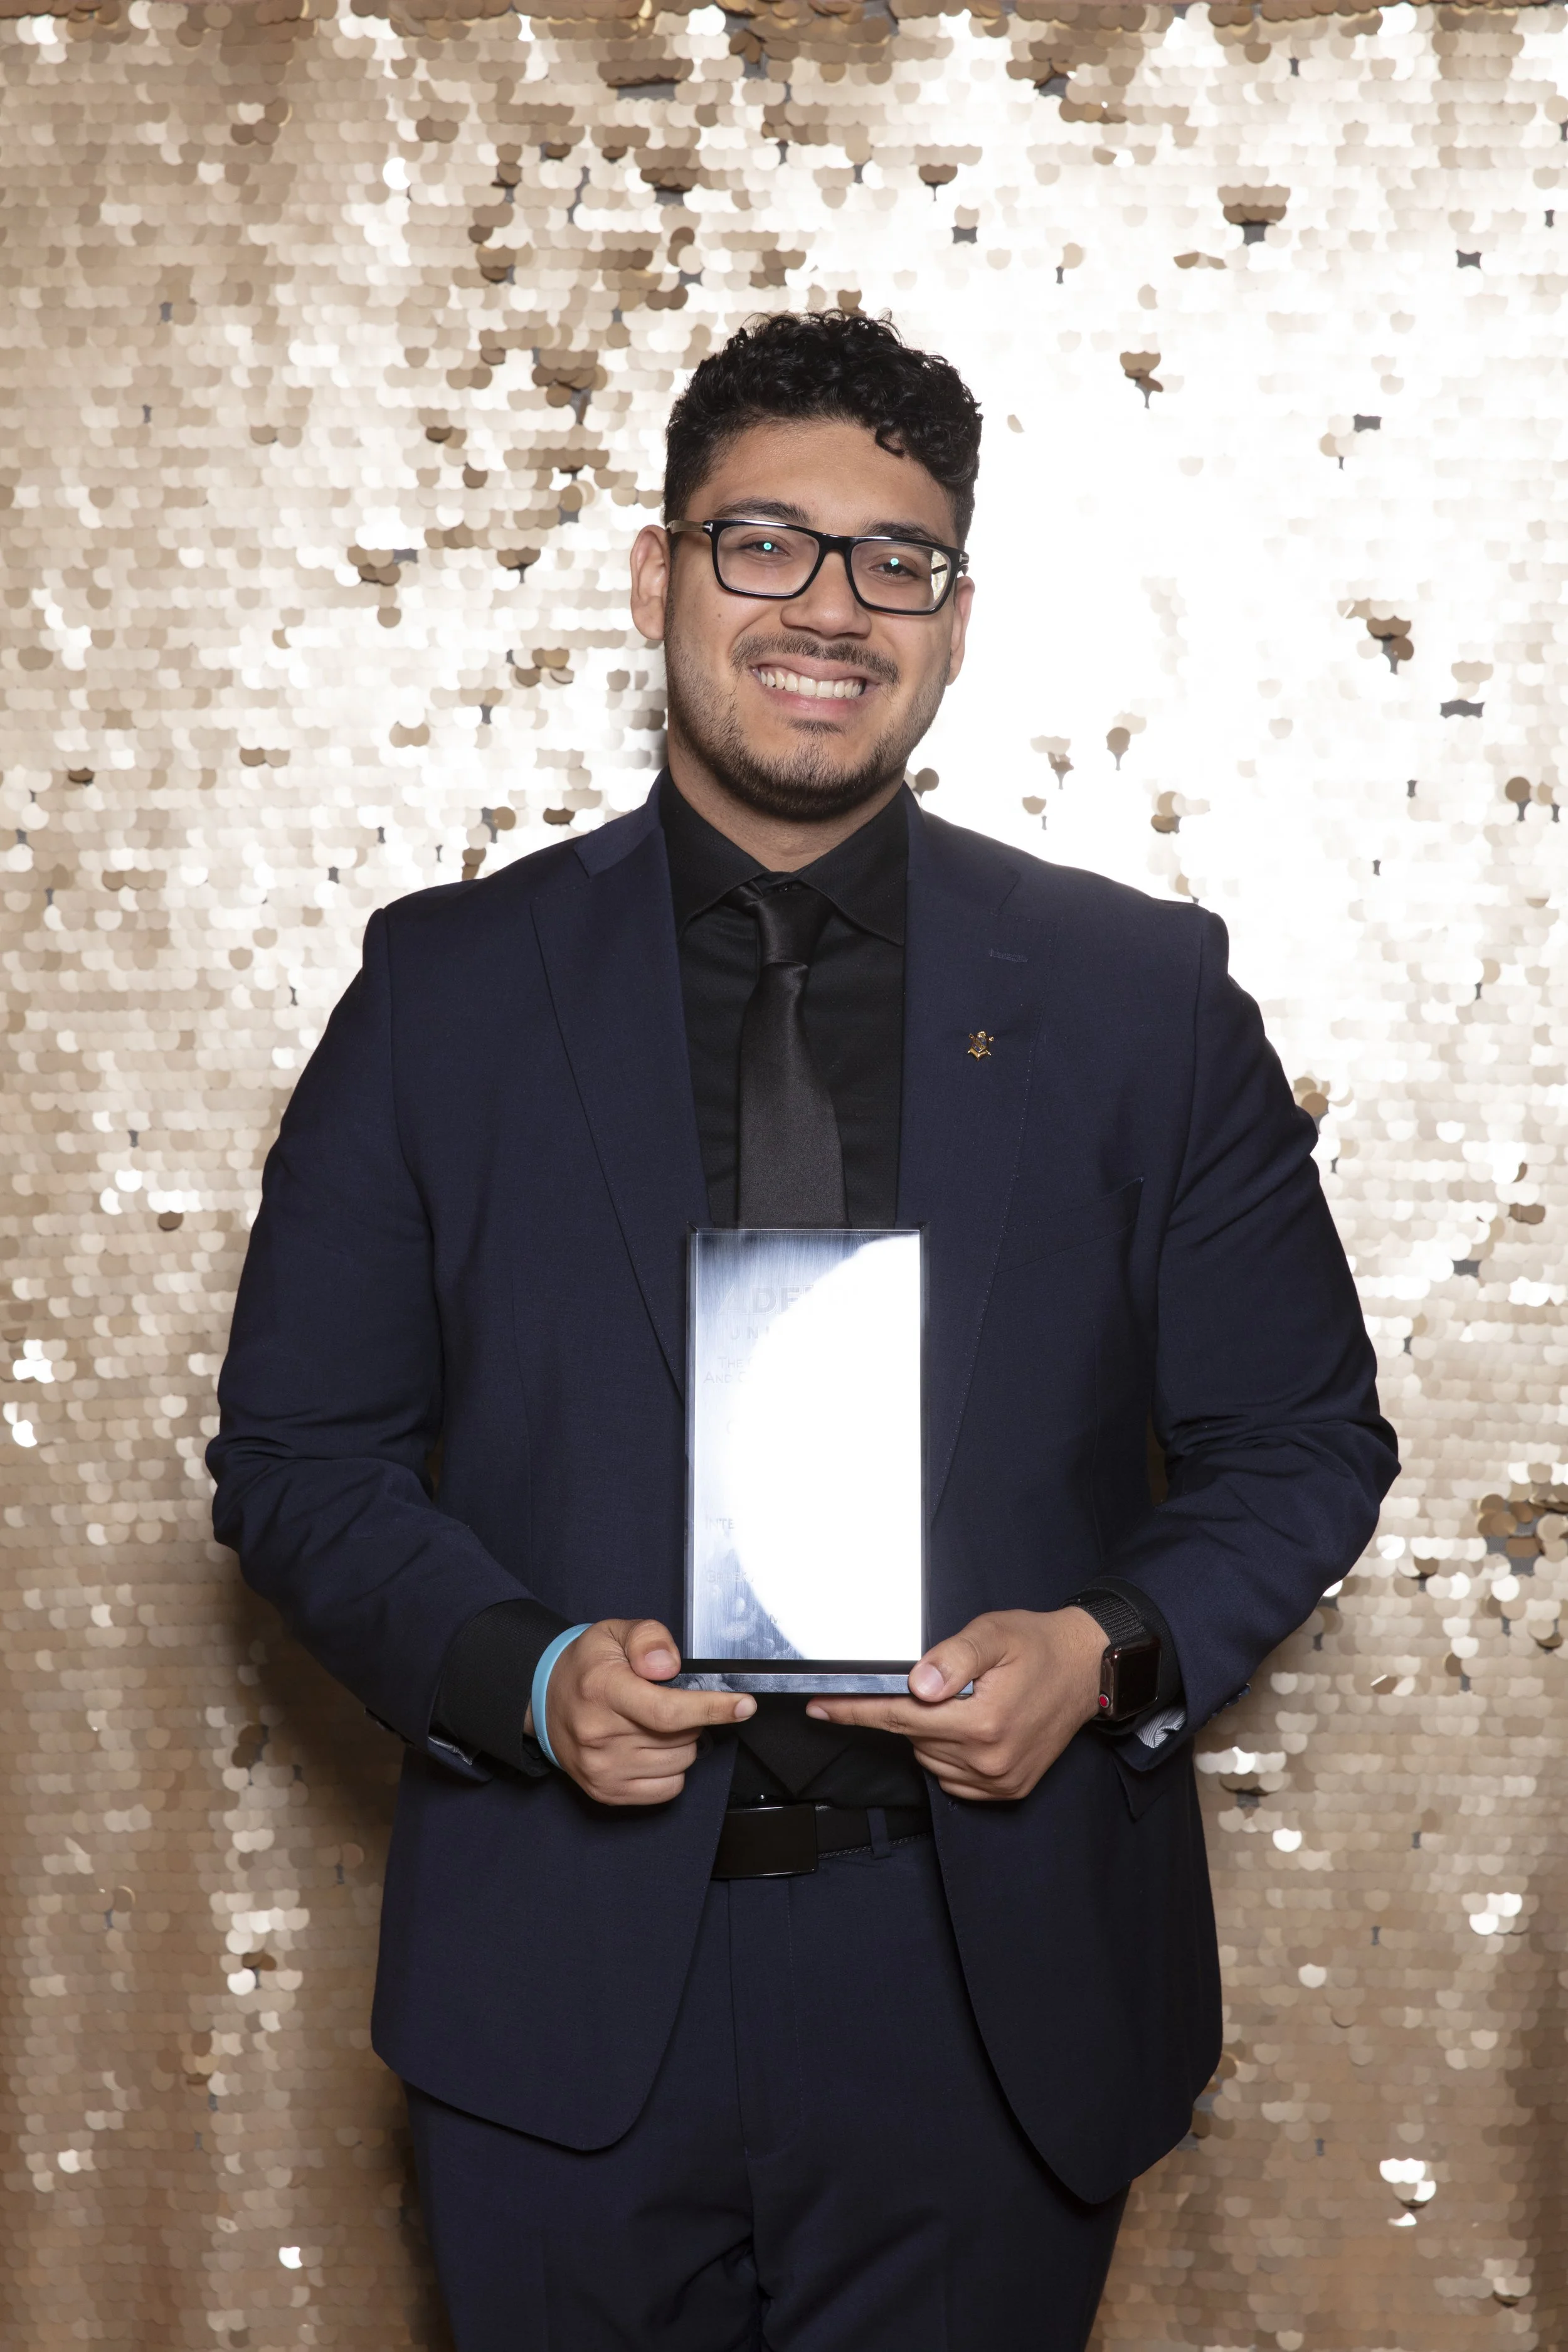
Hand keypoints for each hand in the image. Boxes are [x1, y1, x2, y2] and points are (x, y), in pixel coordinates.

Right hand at [527, 1620, 754, 1806]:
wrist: (544, 1700)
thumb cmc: (586, 1666)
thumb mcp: (614, 1632)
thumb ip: (648, 1639)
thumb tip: (669, 1666)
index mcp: (604, 1691)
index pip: (668, 1711)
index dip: (712, 1708)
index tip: (744, 1705)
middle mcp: (600, 1735)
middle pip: (682, 1738)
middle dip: (691, 1717)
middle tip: (667, 1700)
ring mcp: (602, 1769)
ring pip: (680, 1763)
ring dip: (682, 1743)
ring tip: (654, 1722)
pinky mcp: (606, 1792)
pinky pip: (668, 1788)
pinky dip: (671, 1769)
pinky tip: (650, 1747)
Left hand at [805, 1607, 1105, 1802]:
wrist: (1087, 1670)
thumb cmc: (1038, 1646)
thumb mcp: (994, 1634)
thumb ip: (953, 1657)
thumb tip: (918, 1685)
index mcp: (983, 1722)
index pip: (899, 1717)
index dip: (855, 1711)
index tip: (818, 1709)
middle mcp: (990, 1760)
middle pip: (913, 1737)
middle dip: (909, 1709)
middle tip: (936, 1682)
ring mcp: (999, 1781)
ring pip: (930, 1758)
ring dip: (930, 1732)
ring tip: (963, 1701)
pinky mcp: (1007, 1790)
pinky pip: (953, 1778)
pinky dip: (948, 1754)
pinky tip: (970, 1728)